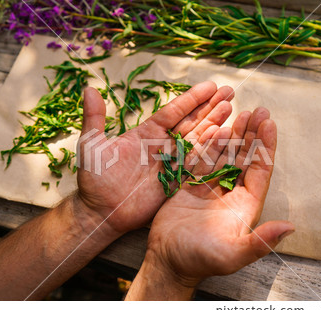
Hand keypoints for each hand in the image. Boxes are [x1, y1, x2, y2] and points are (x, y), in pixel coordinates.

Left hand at [75, 81, 234, 237]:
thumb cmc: (94, 180)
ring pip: (198, 141)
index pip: (174, 111)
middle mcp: (163, 146)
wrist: (101, 212)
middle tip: (229, 92)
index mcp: (146, 133)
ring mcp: (172, 163)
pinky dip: (211, 152)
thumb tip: (88, 88)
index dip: (192, 99)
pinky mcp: (177, 181)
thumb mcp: (91, 145)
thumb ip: (94, 118)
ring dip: (215, 125)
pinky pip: (197, 165)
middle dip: (210, 107)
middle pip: (191, 122)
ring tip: (232, 109)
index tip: (210, 86)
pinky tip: (226, 139)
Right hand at [127, 108, 293, 299]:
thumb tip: (290, 227)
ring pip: (225, 154)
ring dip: (234, 134)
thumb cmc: (201, 259)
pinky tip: (215, 128)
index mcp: (245, 205)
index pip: (260, 170)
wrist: (169, 260)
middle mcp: (231, 192)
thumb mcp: (232, 254)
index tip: (269, 124)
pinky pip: (202, 159)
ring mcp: (211, 187)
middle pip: (245, 157)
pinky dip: (209, 144)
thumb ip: (259, 241)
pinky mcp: (191, 185)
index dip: (266, 147)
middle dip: (253, 134)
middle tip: (259, 110)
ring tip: (240, 112)